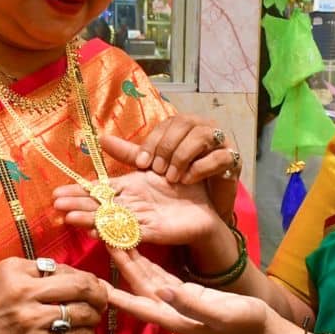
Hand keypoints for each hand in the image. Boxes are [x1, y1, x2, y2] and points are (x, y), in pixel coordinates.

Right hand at [0, 257, 107, 333]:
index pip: (64, 269)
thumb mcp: (6, 279)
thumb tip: (76, 276)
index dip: (83, 277)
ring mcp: (32, 321)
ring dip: (94, 314)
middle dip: (99, 292)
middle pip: (80, 286)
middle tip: (103, 298)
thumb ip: (37, 274)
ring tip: (93, 316)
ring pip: (82, 312)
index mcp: (16, 271)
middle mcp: (25, 293)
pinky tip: (83, 333)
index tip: (91, 284)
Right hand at [53, 169, 226, 246]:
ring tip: (69, 218)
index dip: (79, 191)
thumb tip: (101, 137)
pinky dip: (114, 232)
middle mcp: (130, 205)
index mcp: (128, 189)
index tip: (56, 193)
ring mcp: (139, 220)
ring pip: (110, 220)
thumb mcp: (152, 164)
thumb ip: (128, 153)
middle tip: (55, 205)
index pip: (98, 190)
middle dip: (77, 205)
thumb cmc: (180, 186)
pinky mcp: (152, 232)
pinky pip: (130, 232)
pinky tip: (98, 232)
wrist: (204, 209)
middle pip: (99, 206)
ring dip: (89, 219)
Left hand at [102, 114, 241, 220]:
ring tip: (173, 178)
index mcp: (182, 126)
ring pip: (202, 136)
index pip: (166, 123)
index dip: (152, 142)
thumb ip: (131, 154)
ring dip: (183, 157)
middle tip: (157, 171)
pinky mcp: (232, 160)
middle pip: (184, 123)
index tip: (141, 164)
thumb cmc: (177, 184)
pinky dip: (202, 167)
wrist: (203, 210)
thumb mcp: (152, 170)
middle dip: (167, 148)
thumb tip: (102, 140)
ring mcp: (220, 142)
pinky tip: (189, 180)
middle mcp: (202, 128)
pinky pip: (221, 156)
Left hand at [105, 248, 267, 333]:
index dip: (115, 295)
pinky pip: (159, 274)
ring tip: (112, 239)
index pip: (136, 305)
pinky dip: (147, 261)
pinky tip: (137, 248)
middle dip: (119, 266)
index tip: (95, 284)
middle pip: (137, 285)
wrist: (260, 325)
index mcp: (172, 318)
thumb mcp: (219, 313)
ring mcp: (175, 299)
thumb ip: (190, 304)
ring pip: (145, 277)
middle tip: (101, 242)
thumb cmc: (243, 321)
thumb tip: (162, 290)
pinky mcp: (184, 291)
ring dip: (130, 260)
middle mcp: (168, 309)